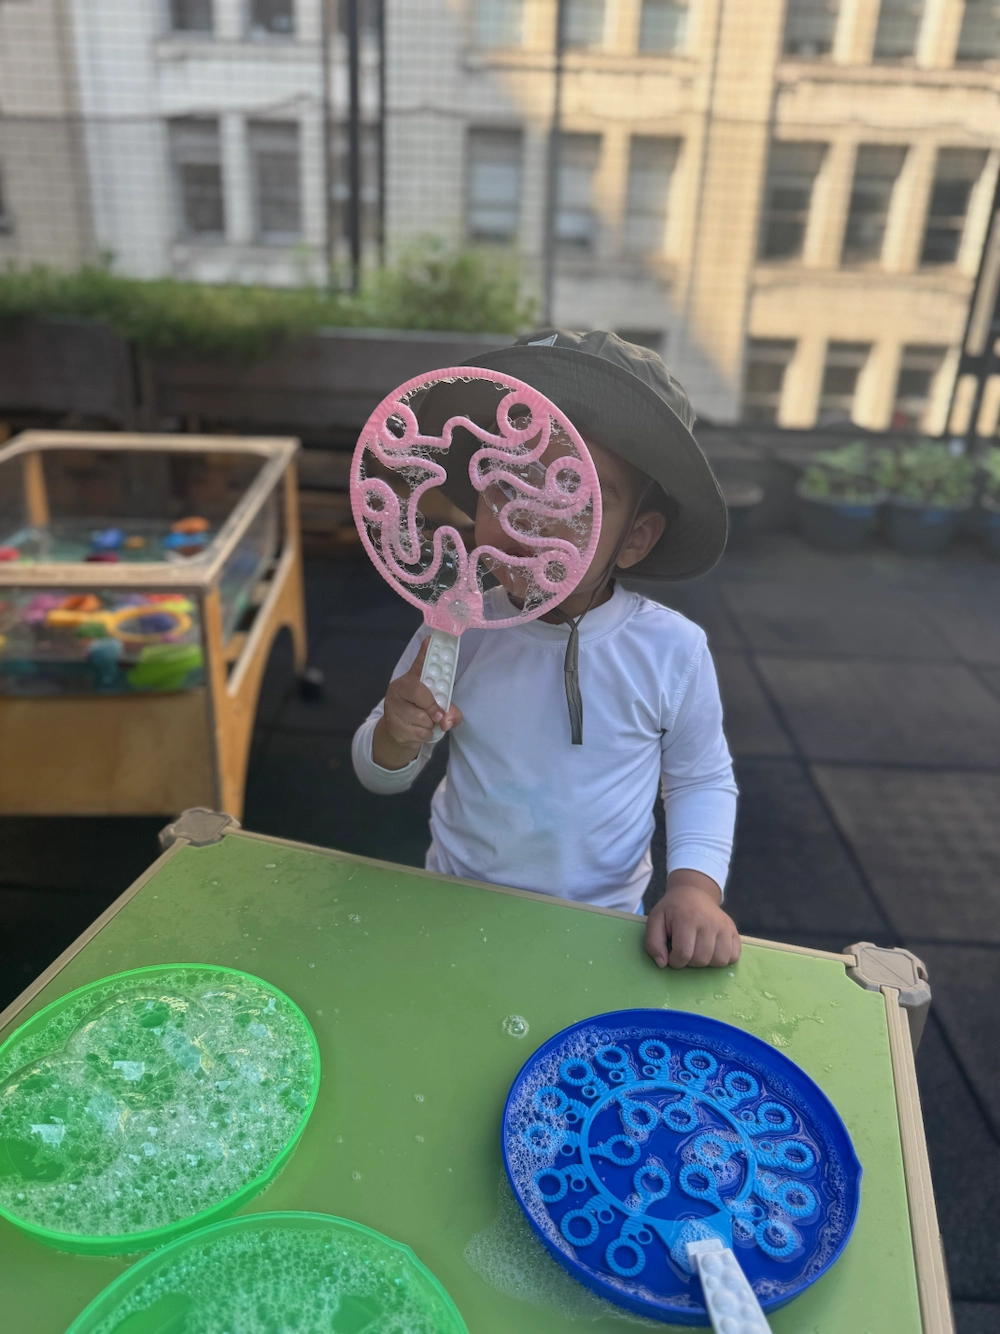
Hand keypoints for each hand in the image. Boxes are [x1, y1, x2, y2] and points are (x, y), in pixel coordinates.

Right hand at [372, 637, 463, 769]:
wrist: (399, 734)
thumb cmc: (422, 714)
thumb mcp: (439, 709)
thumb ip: (449, 711)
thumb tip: (445, 721)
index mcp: (413, 678)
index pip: (421, 662)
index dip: (427, 651)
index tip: (432, 637)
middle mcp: (400, 686)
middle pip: (423, 695)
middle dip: (433, 709)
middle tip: (436, 715)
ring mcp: (392, 704)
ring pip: (422, 718)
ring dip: (429, 726)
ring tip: (423, 723)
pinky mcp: (391, 722)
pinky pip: (418, 732)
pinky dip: (424, 735)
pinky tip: (417, 731)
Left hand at [645, 870, 740, 969]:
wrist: (694, 893)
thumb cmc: (673, 909)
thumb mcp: (656, 920)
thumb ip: (653, 943)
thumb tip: (663, 964)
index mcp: (687, 918)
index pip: (683, 954)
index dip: (675, 961)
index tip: (672, 955)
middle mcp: (709, 922)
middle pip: (701, 960)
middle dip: (690, 962)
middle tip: (685, 951)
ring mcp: (725, 927)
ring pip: (719, 961)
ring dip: (707, 963)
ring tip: (699, 951)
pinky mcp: (735, 931)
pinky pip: (734, 957)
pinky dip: (724, 959)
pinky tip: (713, 950)